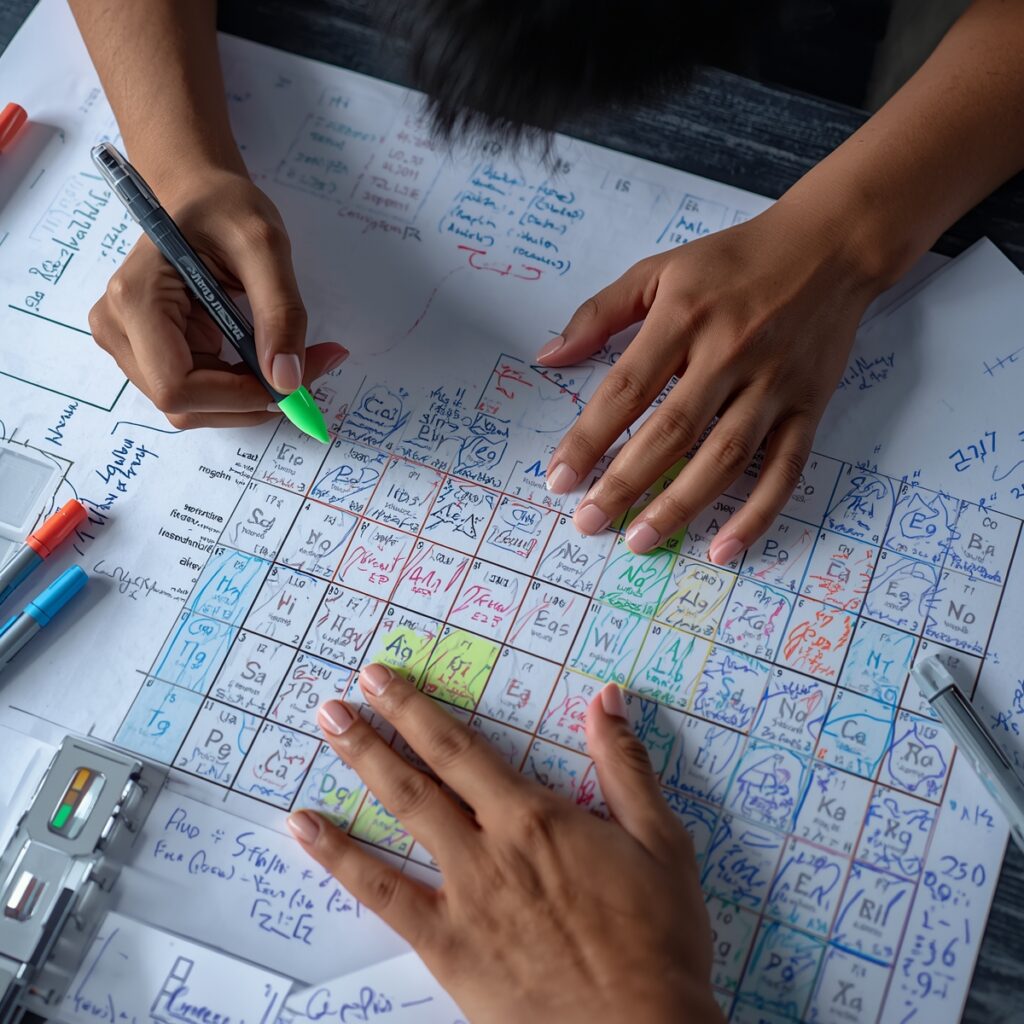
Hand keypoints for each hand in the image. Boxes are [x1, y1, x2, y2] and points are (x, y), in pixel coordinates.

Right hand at [88, 167, 345, 429]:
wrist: (200, 196)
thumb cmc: (224, 207)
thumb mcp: (265, 245)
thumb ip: (280, 312)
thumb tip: (287, 380)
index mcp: (136, 300)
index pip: (178, 386)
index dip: (239, 396)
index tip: (294, 380)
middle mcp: (119, 329)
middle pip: (185, 404)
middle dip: (250, 399)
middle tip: (310, 370)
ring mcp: (129, 345)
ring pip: (194, 406)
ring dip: (248, 398)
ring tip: (291, 361)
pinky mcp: (149, 354)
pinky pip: (199, 393)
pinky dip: (240, 388)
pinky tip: (265, 359)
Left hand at [287, 666, 721, 1023]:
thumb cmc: (657, 938)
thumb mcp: (661, 842)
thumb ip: (626, 766)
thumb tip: (606, 698)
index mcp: (534, 818)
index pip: (461, 748)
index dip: (416, 709)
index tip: (381, 679)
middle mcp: (487, 847)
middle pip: (419, 776)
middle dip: (374, 731)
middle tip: (334, 702)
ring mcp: (462, 897)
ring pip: (398, 820)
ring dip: (359, 771)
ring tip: (324, 736)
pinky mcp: (447, 948)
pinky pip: (382, 896)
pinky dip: (339, 859)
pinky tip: (307, 830)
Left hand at [539, 200, 881, 562]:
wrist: (830, 245)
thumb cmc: (735, 260)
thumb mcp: (660, 270)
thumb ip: (600, 312)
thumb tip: (548, 357)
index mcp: (684, 318)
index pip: (626, 390)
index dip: (589, 438)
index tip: (559, 478)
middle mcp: (729, 353)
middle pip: (671, 432)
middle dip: (625, 483)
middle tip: (589, 522)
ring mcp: (773, 384)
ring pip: (724, 457)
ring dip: (681, 505)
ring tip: (640, 540)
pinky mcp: (808, 407)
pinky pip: (784, 470)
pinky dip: (757, 513)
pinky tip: (724, 548)